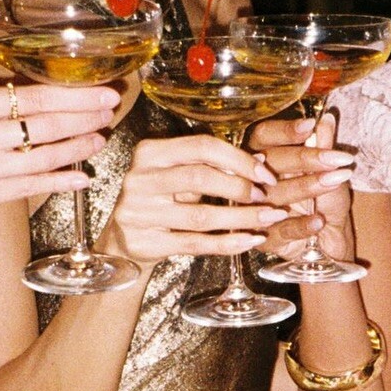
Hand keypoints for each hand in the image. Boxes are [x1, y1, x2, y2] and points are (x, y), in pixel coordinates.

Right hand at [0, 81, 116, 214]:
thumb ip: (5, 99)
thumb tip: (62, 92)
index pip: (34, 98)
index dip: (75, 97)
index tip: (104, 94)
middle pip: (42, 127)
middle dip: (83, 120)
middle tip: (108, 113)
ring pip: (41, 159)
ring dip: (76, 149)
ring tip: (99, 139)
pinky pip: (30, 187)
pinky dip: (59, 181)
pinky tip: (82, 176)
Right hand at [101, 134, 288, 266]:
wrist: (123, 241)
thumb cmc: (160, 201)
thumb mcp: (180, 176)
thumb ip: (214, 166)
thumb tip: (261, 160)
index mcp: (150, 152)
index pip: (202, 147)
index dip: (239, 160)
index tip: (265, 174)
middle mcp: (139, 179)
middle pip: (200, 177)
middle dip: (240, 188)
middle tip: (265, 198)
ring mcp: (139, 212)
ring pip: (200, 215)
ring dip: (241, 218)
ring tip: (267, 219)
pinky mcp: (144, 242)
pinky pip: (195, 243)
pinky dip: (228, 242)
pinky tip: (250, 240)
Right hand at [251, 112, 356, 258]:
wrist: (330, 243)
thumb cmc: (327, 202)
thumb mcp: (331, 173)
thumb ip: (325, 147)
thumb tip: (326, 120)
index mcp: (265, 157)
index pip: (265, 136)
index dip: (285, 131)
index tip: (311, 125)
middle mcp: (255, 181)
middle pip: (269, 163)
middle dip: (304, 158)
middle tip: (334, 158)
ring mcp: (256, 211)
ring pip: (275, 194)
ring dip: (306, 187)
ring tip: (334, 181)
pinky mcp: (264, 239)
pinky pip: (280, 230)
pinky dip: (301, 225)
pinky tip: (319, 220)